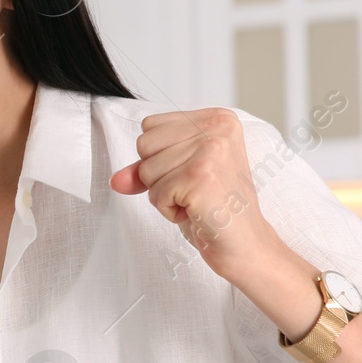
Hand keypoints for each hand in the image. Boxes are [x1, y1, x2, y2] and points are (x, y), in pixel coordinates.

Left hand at [108, 107, 274, 277]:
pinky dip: (169, 210)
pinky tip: (196, 211)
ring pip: (146, 170)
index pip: (150, 125)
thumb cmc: (216, 207)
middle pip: (144, 144)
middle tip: (194, 189)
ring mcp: (210, 151)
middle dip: (159, 175)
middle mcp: (217, 128)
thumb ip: (145, 168)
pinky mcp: (200, 177)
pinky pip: (155, 193)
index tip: (193, 172)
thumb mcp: (179, 175)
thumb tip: (116, 179)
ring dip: (164, 194)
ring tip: (196, 200)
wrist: (245, 244)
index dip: (160, 157)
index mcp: (217, 118)